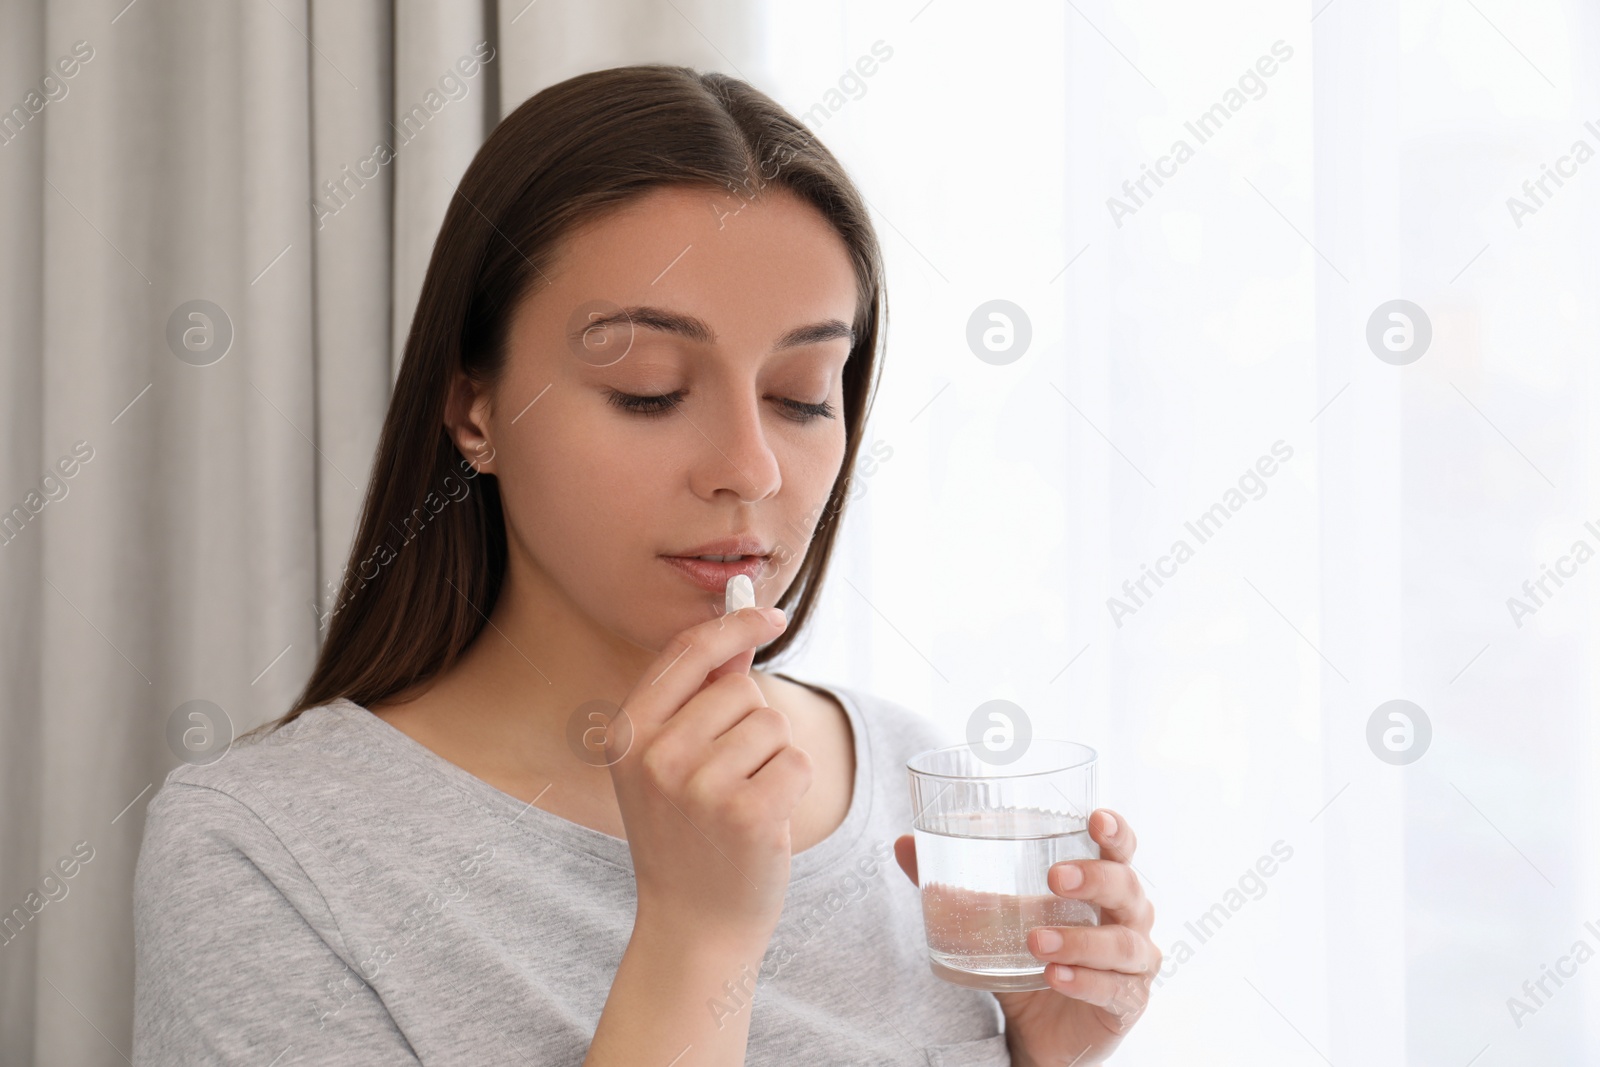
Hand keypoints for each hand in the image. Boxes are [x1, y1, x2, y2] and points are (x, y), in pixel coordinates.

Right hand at [608, 605, 813, 948]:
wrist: (693, 924)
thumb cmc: (688, 833)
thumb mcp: (670, 761)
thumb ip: (699, 694)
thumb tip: (741, 626)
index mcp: (626, 732)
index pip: (687, 650)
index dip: (734, 624)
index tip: (770, 614)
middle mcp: (654, 755)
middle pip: (740, 688)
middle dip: (751, 724)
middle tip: (728, 779)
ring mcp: (698, 785)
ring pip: (773, 723)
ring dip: (773, 758)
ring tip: (742, 801)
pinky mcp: (747, 813)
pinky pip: (797, 760)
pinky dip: (794, 786)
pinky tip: (764, 821)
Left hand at [893, 809, 1157, 1065]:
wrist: (1039, 1030)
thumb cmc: (1028, 957)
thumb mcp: (992, 919)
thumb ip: (954, 884)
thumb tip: (904, 844)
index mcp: (1102, 886)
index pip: (1120, 850)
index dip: (1116, 831)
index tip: (1096, 818)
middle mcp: (1127, 918)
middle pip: (1128, 888)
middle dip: (1095, 878)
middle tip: (1054, 878)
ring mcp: (1133, 963)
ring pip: (1124, 944)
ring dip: (1080, 940)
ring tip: (1036, 942)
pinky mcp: (1126, 1003)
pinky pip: (1116, 989)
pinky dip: (1085, 981)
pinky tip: (1056, 978)